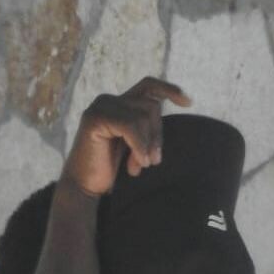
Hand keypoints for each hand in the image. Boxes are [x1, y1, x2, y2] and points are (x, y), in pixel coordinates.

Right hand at [62, 77, 190, 197]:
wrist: (85, 187)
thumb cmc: (112, 166)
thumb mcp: (136, 142)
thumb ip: (148, 124)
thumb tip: (183, 103)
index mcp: (119, 103)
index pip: (149, 86)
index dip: (169, 89)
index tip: (188, 103)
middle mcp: (108, 100)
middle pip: (151, 105)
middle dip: (157, 133)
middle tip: (155, 160)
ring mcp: (100, 107)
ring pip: (143, 116)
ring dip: (148, 144)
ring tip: (143, 164)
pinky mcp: (94, 119)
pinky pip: (131, 126)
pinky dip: (139, 146)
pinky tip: (136, 165)